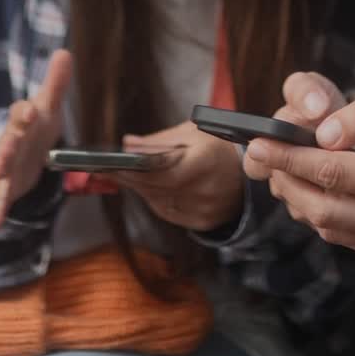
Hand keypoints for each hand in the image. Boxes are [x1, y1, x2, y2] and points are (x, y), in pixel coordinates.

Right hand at [0, 50, 72, 230]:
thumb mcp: (48, 106)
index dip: (25, 112)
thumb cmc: (37, 126)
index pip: (21, 113)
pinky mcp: (7, 187)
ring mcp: (7, 165)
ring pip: (1, 167)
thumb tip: (65, 52)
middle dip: (7, 143)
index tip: (31, 110)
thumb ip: (56, 83)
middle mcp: (12, 142)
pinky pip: (0, 199)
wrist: (24, 153)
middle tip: (8, 145)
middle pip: (8, 141)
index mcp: (23, 121)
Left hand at [110, 120, 244, 230]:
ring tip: (123, 175)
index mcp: (205, 161)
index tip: (110, 164)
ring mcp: (203, 210)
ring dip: (138, 188)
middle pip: (154, 187)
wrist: (248, 179)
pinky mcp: (201, 223)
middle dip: (128, 177)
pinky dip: (153, 199)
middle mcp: (205, 189)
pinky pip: (166, 211)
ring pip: (157, 200)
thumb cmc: (218, 149)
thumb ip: (159, 139)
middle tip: (106, 169)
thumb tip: (126, 144)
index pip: (160, 169)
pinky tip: (146, 188)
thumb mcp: (193, 133)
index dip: (132, 169)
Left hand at [244, 86, 354, 258]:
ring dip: (300, 200)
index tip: (257, 142)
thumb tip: (320, 132)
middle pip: (321, 208)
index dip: (287, 157)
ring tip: (286, 169)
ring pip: (329, 228)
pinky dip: (323, 214)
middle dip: (285, 180)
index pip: (329, 172)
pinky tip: (317, 188)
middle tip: (266, 154)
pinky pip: (346, 237)